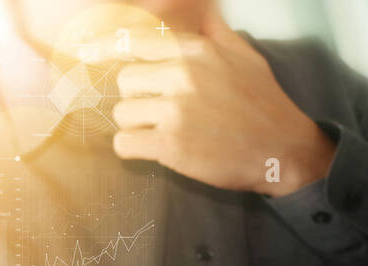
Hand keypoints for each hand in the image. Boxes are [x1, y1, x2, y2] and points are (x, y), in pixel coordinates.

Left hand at [110, 8, 334, 195]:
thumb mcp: (244, 56)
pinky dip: (131, 149)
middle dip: (136, 98)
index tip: (84, 52)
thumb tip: (205, 8)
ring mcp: (176, 112)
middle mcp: (183, 76)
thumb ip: (215, 32)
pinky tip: (151, 149)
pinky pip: (125, 144)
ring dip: (135, 126)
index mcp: (197, 51)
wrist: (283, 150)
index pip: (136, 41)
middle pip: (125, 81)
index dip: (105, 47)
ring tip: (162, 132)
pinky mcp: (171, 147)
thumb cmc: (264, 104)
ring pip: (122, 114)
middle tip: (159, 112)